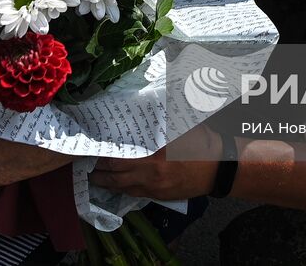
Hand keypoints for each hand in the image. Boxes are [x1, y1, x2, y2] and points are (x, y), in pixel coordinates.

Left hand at [88, 126, 222, 200]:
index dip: (102, 154)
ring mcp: (154, 187)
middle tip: (85, 163)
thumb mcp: (182, 126)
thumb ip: (161, 120)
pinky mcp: (159, 195)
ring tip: (92, 176)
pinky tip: (113, 186)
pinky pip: (134, 194)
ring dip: (106, 182)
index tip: (91, 148)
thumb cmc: (202, 144)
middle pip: (116, 173)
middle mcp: (150, 173)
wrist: (220, 170)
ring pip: (122, 187)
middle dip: (99, 169)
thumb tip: (142, 108)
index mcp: (154, 154)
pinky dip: (120, 190)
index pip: (119, 156)